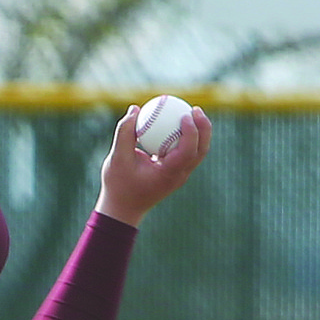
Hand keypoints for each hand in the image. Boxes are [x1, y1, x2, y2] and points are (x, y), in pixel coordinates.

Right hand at [95, 104, 211, 227]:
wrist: (121, 210)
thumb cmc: (118, 186)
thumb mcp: (116, 158)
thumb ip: (125, 133)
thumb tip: (135, 109)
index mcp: (168, 175)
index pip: (188, 151)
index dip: (192, 131)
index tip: (185, 114)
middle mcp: (179, 177)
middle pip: (201, 150)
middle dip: (203, 128)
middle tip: (194, 109)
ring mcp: (179, 177)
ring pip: (198, 152)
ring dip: (199, 133)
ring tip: (190, 114)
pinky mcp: (175, 174)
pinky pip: (187, 153)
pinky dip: (186, 139)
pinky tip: (177, 125)